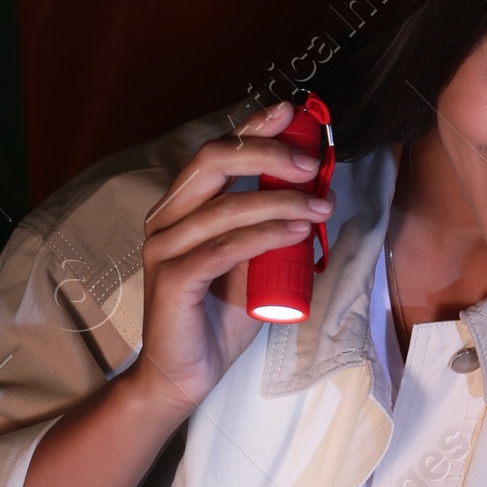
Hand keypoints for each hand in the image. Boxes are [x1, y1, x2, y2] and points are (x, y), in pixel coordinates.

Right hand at [130, 102, 333, 417]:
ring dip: (282, 200)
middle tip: (310, 164)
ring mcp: (164, 248)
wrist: (184, 376)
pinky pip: (225, 246)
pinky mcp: (173, 279)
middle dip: (267, 153)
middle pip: (212, 160)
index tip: (291, 111)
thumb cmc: (216, 320)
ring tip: (322, 205)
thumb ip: (269, 232)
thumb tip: (312, 195)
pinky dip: (266, 235)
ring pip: (227, 205)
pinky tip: (298, 232)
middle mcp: (165, 220)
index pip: (215, 153)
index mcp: (180, 209)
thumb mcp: (252, 266)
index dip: (252, 126)